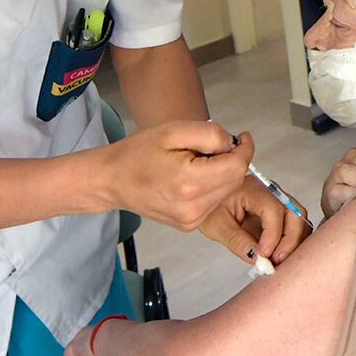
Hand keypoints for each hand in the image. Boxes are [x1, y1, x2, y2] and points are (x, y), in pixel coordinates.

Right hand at [101, 121, 248, 231]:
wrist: (111, 180)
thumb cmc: (138, 152)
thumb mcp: (174, 131)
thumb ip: (210, 135)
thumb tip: (234, 145)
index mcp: (190, 183)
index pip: (237, 167)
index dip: (244, 149)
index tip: (242, 137)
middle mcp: (193, 208)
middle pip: (235, 180)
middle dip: (232, 160)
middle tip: (211, 147)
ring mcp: (191, 220)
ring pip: (227, 192)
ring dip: (222, 173)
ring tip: (198, 161)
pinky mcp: (188, 224)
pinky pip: (214, 202)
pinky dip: (212, 186)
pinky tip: (194, 177)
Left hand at [199, 139, 311, 264]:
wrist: (211, 203)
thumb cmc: (212, 210)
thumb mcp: (216, 226)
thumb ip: (237, 241)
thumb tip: (257, 257)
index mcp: (254, 189)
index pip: (273, 209)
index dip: (273, 234)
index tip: (264, 254)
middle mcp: (272, 192)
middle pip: (295, 212)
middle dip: (290, 239)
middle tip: (276, 260)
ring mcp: (279, 201)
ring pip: (300, 220)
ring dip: (294, 242)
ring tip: (277, 261)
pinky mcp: (282, 214)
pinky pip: (296, 227)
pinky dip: (292, 242)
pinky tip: (279, 256)